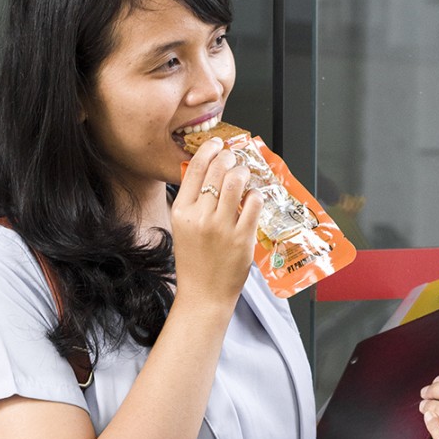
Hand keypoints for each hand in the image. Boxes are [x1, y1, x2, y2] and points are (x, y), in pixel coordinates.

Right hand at [171, 138, 262, 304]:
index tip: (217, 143)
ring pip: (236, 182)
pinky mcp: (242, 239)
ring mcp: (222, 228)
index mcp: (182, 212)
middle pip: (217, 170)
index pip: (196, 168)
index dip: (209, 150)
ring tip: (245, 174)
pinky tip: (254, 196)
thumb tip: (208, 173)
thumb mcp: (182, 228)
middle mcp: (200, 217)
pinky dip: (256, 195)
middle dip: (229, 157)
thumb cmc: (194, 263)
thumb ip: (193, 203)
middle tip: (234, 156)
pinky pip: (253, 204)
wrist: (203, 295)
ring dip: (243, 172)